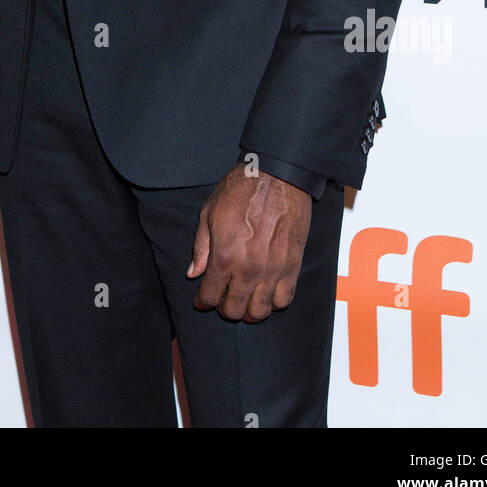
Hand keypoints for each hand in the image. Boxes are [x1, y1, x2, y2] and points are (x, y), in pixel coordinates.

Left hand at [186, 164, 311, 321]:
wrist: (277, 175)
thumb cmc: (241, 190)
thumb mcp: (209, 213)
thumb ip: (201, 247)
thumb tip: (193, 273)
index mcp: (224, 257)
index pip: (210, 297)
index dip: (202, 302)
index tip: (202, 300)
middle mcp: (248, 269)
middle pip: (234, 310)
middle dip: (224, 309)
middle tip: (222, 300)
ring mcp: (272, 270)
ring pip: (260, 311)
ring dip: (249, 311)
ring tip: (245, 300)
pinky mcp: (292, 266)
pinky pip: (284, 299)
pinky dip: (274, 303)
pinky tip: (266, 294)